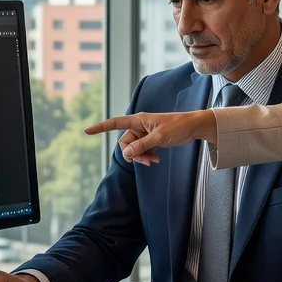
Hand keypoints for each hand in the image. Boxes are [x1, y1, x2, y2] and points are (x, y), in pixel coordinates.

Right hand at [84, 110, 216, 165]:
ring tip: (154, 160)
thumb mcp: (159, 138)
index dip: (100, 127)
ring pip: (134, 149)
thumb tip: (125, 154)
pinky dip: (146, 156)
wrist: (194, 127)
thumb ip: (141, 146)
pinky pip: (142, 150)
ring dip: (141, 157)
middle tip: (148, 161)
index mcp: (138, 120)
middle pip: (125, 143)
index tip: (87, 131)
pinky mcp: (151, 139)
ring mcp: (145, 133)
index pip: (115, 123)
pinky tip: (157, 159)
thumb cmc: (178, 127)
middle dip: (133, 154)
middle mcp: (139, 125)